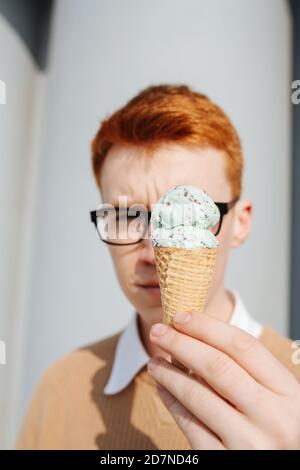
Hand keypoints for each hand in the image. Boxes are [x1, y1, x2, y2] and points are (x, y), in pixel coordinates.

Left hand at [147, 312, 299, 449]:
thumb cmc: (280, 431)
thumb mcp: (280, 400)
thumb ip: (252, 374)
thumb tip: (199, 338)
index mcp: (290, 394)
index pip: (243, 346)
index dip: (207, 327)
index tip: (181, 317)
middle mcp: (274, 418)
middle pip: (217, 366)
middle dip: (181, 343)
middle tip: (159, 331)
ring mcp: (249, 444)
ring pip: (198, 396)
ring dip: (169, 373)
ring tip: (154, 360)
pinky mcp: (224, 463)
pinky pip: (190, 426)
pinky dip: (171, 402)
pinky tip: (162, 388)